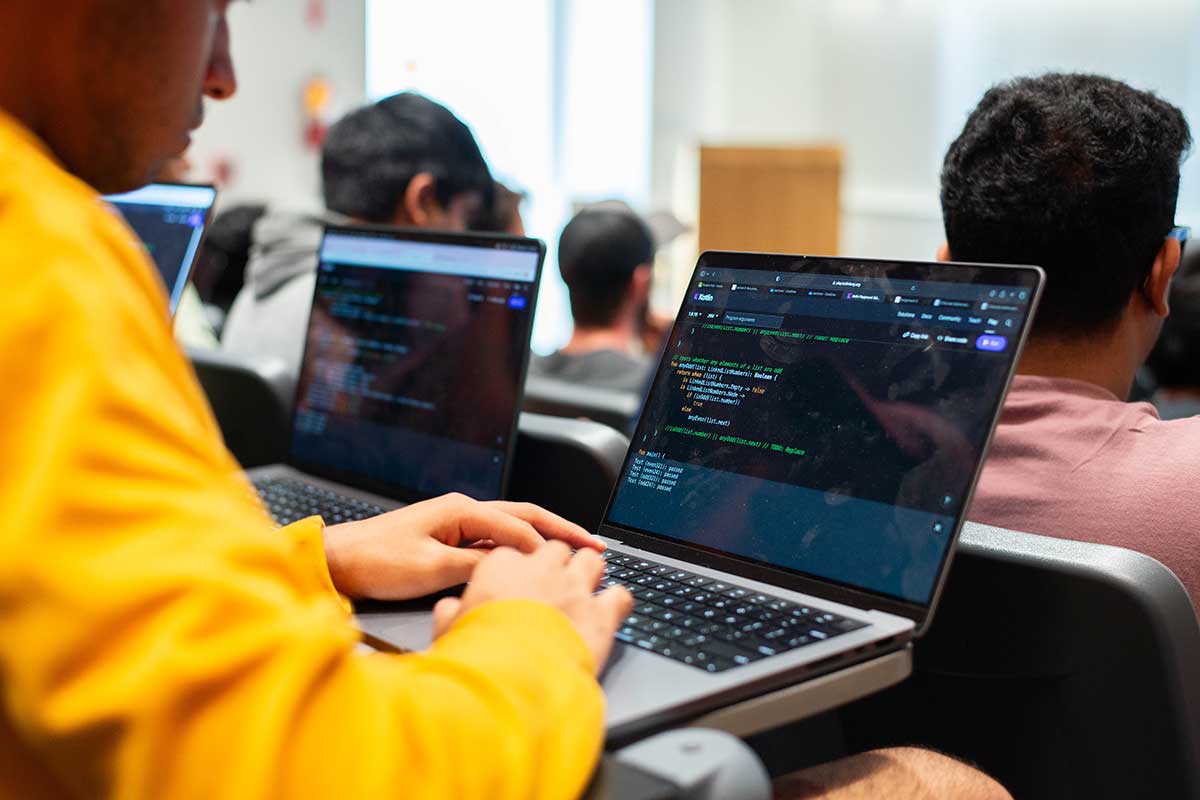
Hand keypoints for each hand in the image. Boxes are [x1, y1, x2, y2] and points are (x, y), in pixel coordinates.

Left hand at [322, 493, 605, 599]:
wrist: (339, 562)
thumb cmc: (377, 560)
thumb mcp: (429, 568)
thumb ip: (475, 566)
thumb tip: (513, 567)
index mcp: (461, 510)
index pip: (518, 524)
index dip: (549, 543)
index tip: (576, 560)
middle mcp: (463, 511)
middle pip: (525, 516)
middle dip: (562, 530)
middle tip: (596, 545)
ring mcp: (456, 524)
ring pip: (513, 527)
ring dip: (545, 537)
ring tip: (576, 550)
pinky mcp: (449, 540)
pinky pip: (495, 541)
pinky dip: (521, 549)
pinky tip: (535, 562)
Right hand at [432, 542, 632, 672]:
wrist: (510, 679)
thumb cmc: (477, 655)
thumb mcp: (449, 632)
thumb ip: (451, 614)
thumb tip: (448, 610)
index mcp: (501, 568)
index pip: (514, 553)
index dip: (518, 570)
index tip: (516, 584)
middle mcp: (541, 570)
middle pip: (555, 550)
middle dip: (556, 565)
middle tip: (552, 586)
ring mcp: (574, 589)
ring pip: (591, 561)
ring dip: (589, 573)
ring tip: (584, 590)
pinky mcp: (601, 614)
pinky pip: (620, 595)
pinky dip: (618, 603)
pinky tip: (612, 612)